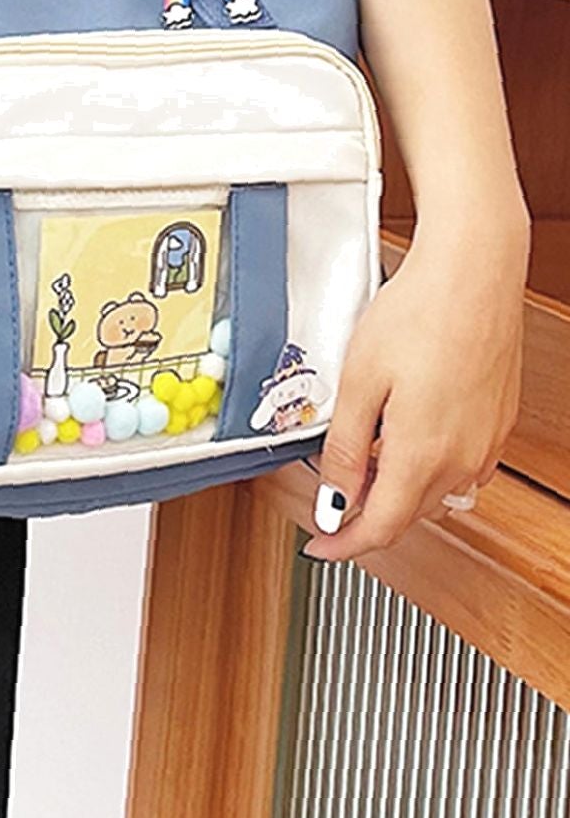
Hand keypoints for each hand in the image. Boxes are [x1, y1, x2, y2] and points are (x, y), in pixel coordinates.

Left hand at [302, 208, 528, 562]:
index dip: (344, 545)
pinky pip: (459, 465)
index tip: (321, 545)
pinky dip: (426, 465)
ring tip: (363, 455)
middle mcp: (462, 458)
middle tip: (331, 497)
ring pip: (434, 491)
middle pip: (406, 513)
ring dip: (396, 488)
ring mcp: (485, 442)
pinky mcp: (496, 422)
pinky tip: (405, 434)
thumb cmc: (420, 312)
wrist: (474, 272)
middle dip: (365, 514)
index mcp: (422, 454)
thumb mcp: (358, 380)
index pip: (379, 528)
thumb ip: (343, 448)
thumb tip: (333, 497)